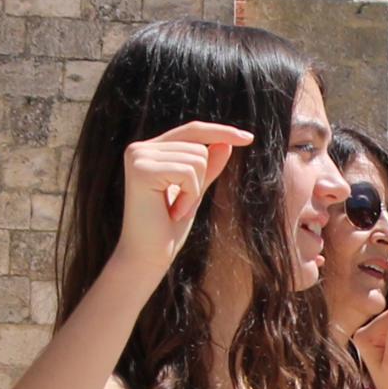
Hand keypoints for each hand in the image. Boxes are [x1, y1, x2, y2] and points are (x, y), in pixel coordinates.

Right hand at [117, 122, 250, 273]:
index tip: (249, 138)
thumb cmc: (168, 229)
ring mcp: (138, 156)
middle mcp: (140, 148)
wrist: (148, 256)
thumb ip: (207, 168)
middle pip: (199, 147)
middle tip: (179, 207)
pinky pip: (188, 173)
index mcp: (150, 150)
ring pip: (197, 159)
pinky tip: (172, 212)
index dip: (221, 132)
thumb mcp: (194, 192)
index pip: (192, 131)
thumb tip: (225, 143)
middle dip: (200, 181)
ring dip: (194, 191)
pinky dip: (189, 196)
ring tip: (174, 210)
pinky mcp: (141, 169)